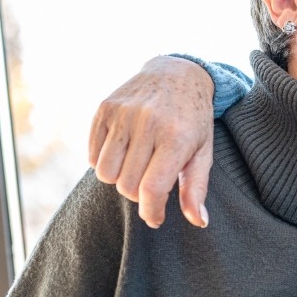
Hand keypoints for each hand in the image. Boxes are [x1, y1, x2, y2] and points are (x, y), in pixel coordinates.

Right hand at [88, 56, 214, 228]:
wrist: (177, 73)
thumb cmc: (193, 120)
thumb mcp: (203, 152)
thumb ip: (197, 188)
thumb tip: (198, 222)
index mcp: (176, 137)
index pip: (152, 189)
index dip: (151, 212)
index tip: (155, 219)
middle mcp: (148, 123)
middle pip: (126, 185)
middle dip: (137, 193)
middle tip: (150, 183)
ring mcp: (123, 114)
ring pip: (105, 173)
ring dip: (119, 178)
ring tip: (137, 166)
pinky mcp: (105, 108)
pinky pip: (92, 155)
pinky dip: (104, 162)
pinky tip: (123, 151)